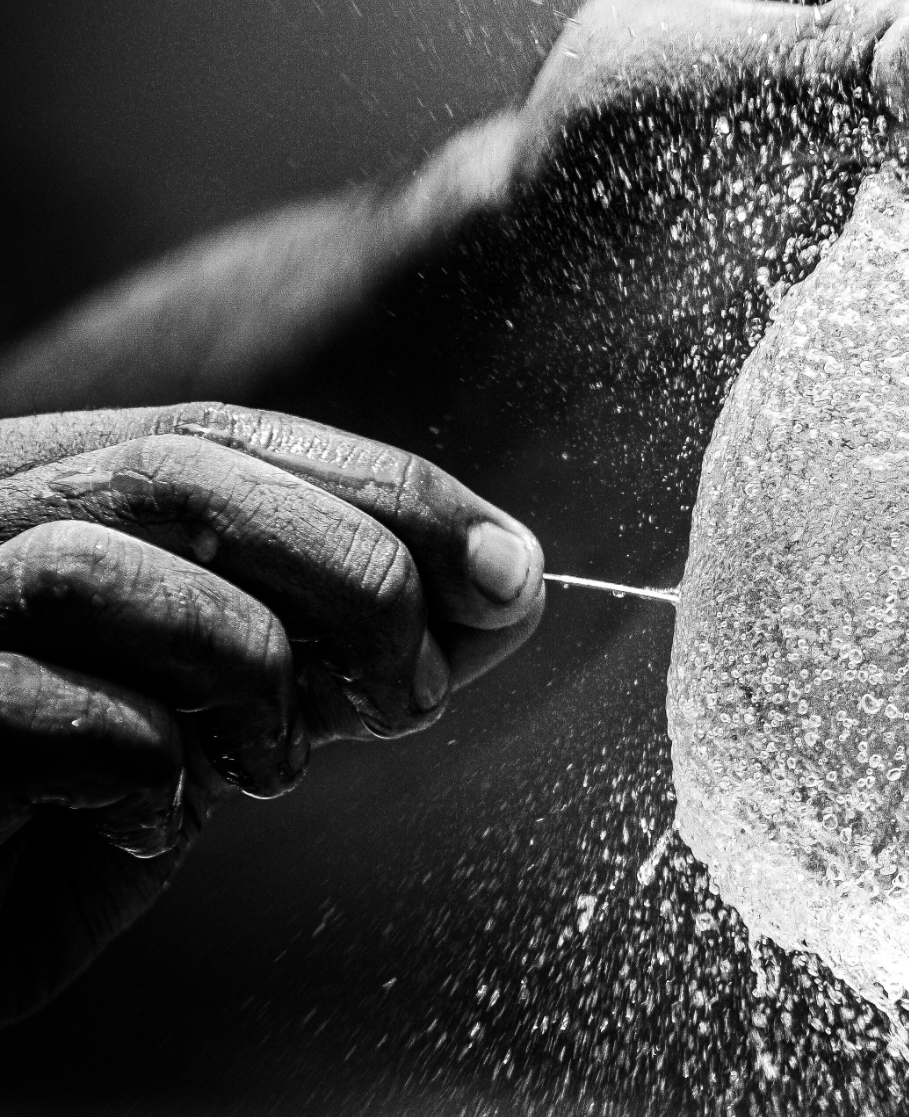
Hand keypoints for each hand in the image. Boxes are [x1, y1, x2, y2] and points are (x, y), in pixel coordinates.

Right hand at [0, 404, 545, 1023]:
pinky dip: (146, 768)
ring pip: (104, 570)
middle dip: (353, 572)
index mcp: (51, 489)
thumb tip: (509, 582)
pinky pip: (53, 711)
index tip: (510, 569)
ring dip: (245, 672)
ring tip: (266, 764)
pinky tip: (152, 820)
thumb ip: (346, 635)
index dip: (392, 490)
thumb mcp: (234, 706)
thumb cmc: (72, 819)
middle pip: (186, 470)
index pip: (235, 436)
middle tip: (412, 692)